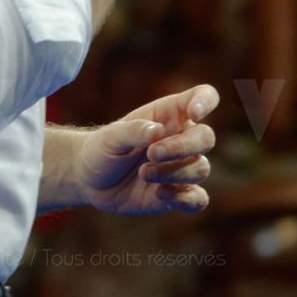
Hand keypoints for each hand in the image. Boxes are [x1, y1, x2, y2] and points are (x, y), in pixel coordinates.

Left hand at [75, 83, 217, 215]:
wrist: (90, 181)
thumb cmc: (103, 149)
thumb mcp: (110, 137)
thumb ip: (133, 131)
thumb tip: (157, 131)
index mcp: (170, 114)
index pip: (203, 97)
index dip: (205, 102)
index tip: (194, 113)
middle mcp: (182, 139)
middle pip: (206, 137)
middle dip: (183, 146)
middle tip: (152, 154)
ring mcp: (182, 168)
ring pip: (201, 169)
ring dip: (174, 172)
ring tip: (143, 173)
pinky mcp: (178, 195)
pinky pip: (198, 199)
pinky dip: (184, 199)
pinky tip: (160, 194)